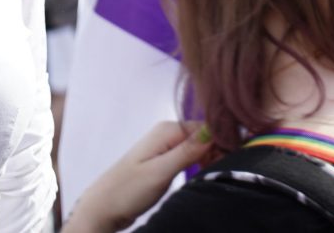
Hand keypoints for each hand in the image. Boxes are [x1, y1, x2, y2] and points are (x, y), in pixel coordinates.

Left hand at [64, 120, 210, 232]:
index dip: (222, 142)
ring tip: (211, 176)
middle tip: (219, 174)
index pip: (207, 127)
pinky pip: (190, 155)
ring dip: (209, 159)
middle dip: (217, 152)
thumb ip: (187, 151)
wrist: (104, 207)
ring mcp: (165, 145)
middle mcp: (167, 132)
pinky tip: (201, 175)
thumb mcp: (160, 172)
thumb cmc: (129, 190)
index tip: (229, 163)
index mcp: (167, 129)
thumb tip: (214, 130)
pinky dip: (199, 164)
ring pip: (199, 146)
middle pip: (205, 135)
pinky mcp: (164, 159)